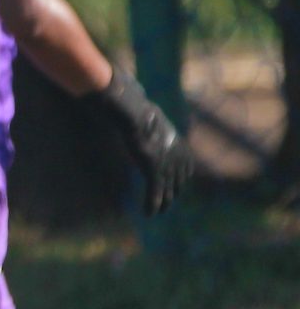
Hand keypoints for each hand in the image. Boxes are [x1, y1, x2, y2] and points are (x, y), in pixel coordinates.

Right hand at [88, 66, 193, 214]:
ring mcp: (164, 158)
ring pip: (168, 186)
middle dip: (174, 191)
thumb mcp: (135, 108)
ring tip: (159, 212)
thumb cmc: (126, 104)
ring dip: (164, 201)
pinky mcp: (153, 165)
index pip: (184, 162)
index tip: (174, 186)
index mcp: (173, 137)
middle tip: (167, 203)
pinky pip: (155, 189)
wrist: (127, 107)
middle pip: (178, 176)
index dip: (181, 176)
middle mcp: (173, 149)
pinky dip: (153, 202)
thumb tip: (124, 95)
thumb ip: (134, 109)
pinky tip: (149, 213)